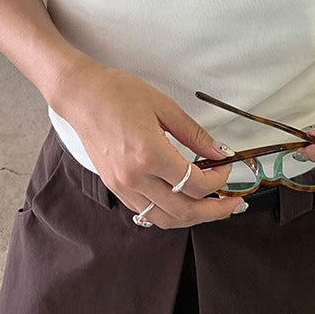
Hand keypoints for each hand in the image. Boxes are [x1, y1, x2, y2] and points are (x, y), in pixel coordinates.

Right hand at [53, 61, 243, 228]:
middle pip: (184, 211)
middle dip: (214, 211)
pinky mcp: (115, 187)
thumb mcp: (164, 107)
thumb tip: (219, 152)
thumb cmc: (118, 94)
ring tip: (212, 209)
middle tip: (233, 204)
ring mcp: (122, 186)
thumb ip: (194, 134)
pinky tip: (183, 203)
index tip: (226, 169)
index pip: (195, 184)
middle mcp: (135, 176)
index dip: (218, 181)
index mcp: (149, 154)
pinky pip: (146, 213)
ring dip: (193, 218)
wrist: (81, 95)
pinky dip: (169, 213)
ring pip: (165, 219)